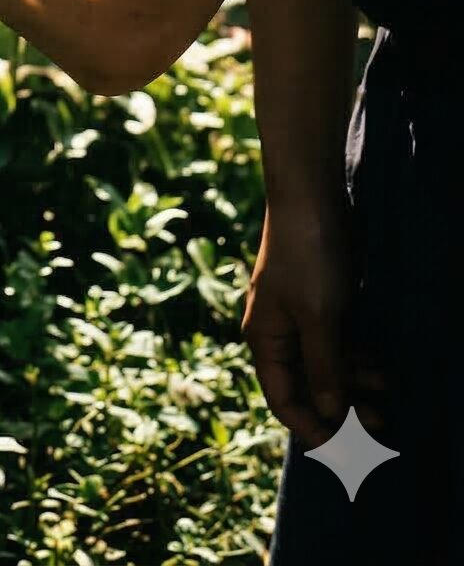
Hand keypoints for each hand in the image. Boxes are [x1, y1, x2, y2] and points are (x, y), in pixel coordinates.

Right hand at [242, 195, 388, 447]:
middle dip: (341, 412)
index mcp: (265, 340)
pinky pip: (340, 347)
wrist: (311, 201)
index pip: (284, 400)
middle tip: (379, 430)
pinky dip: (360, 362)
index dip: (314, 429)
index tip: (349, 452)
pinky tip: (383, 370)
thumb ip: (325, 369)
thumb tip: (331, 417)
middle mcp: (279, 335)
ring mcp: (302, 320)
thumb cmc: (306, 258)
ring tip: (388, 399)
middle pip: (307, 389)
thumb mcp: (319, 318)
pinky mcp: (323, 306)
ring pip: (328, 369)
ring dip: (357, 387)